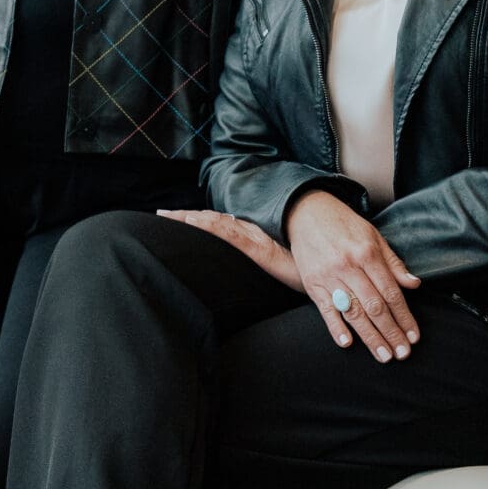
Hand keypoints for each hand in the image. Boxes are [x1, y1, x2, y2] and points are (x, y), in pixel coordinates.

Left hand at [157, 207, 297, 286]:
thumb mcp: (277, 267)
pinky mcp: (259, 249)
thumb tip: (242, 268)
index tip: (174, 217)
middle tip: (161, 214)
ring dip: (191, 218)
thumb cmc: (305, 271)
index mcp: (252, 236)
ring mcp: (254, 239)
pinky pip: (230, 235)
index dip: (196, 219)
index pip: (219, 225)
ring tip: (168, 215)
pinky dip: (211, 226)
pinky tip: (195, 222)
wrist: (326, 274)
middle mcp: (251, 232)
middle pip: (212, 221)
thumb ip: (262, 262)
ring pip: (216, 223)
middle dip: (185, 217)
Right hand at [283, 190, 420, 360]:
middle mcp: (349, 266)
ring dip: (370, 337)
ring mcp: (329, 276)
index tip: (412, 336)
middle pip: (375, 307)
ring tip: (383, 355)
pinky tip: (347, 343)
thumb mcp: (374, 237)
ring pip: (353, 312)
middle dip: (391, 333)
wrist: (307, 212)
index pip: (391, 292)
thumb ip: (393, 263)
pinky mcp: (312, 283)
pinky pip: (326, 309)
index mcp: (367, 254)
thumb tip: (414, 284)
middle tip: (402, 353)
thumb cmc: (343, 225)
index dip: (404, 317)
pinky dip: (336, 328)